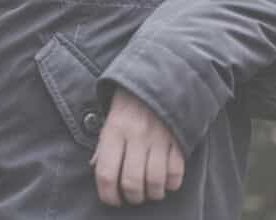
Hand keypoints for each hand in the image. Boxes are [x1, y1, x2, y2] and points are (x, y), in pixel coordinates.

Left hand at [91, 88, 184, 206]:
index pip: (106, 173)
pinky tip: (166, 181)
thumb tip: (97, 171)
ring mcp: (159, 138)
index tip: (112, 200)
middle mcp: (136, 135)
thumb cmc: (129, 103)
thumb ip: (104, 147)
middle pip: (131, 182)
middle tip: (133, 196)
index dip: (108, 195)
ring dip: (152, 194)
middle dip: (132, 197)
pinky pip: (176, 173)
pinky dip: (171, 184)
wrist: (159, 76)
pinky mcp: (178, 139)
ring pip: (154, 182)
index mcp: (114, 130)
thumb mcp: (110, 120)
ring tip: (150, 191)